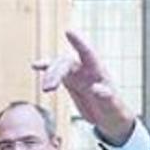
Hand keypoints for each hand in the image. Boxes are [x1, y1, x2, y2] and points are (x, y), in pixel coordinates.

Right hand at [33, 30, 136, 144]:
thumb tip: (96, 88)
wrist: (109, 117)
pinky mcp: (69, 81)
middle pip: (66, 63)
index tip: (68, 31)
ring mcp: (76, 74)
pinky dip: (45, 70)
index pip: (88, 53)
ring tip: (46, 89)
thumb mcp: (112, 106)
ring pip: (58, 67)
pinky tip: (35, 66)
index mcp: (98, 71)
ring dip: (50, 75)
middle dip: (56, 71)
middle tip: (49, 87)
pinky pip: (55, 72)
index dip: (79, 42)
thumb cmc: (114, 110)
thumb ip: (106, 96)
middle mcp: (85, 68)